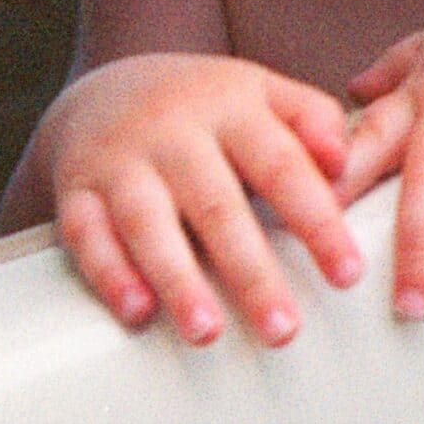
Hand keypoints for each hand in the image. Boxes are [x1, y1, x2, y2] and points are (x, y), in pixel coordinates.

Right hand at [38, 53, 363, 344]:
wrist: (100, 91)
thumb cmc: (200, 107)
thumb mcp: (258, 91)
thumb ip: (310, 117)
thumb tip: (344, 160)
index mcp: (229, 104)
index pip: (281, 166)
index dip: (317, 222)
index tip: (347, 274)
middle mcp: (172, 132)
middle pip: (215, 204)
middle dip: (251, 272)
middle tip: (283, 329)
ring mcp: (120, 160)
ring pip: (147, 222)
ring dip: (177, 279)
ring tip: (207, 332)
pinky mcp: (76, 190)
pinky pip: (86, 233)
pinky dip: (109, 273)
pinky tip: (136, 311)